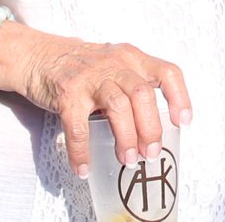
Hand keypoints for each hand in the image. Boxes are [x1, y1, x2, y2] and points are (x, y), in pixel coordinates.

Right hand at [0, 22, 192, 177]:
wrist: (42, 56)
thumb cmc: (85, 67)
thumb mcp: (116, 66)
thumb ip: (134, 86)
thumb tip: (152, 130)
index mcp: (133, 58)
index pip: (167, 72)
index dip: (179, 97)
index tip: (183, 122)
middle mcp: (115, 65)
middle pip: (142, 94)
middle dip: (150, 128)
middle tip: (150, 153)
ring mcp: (90, 78)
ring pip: (117, 107)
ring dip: (126, 138)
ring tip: (128, 160)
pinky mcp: (67, 94)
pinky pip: (78, 127)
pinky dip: (82, 151)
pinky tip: (84, 167)